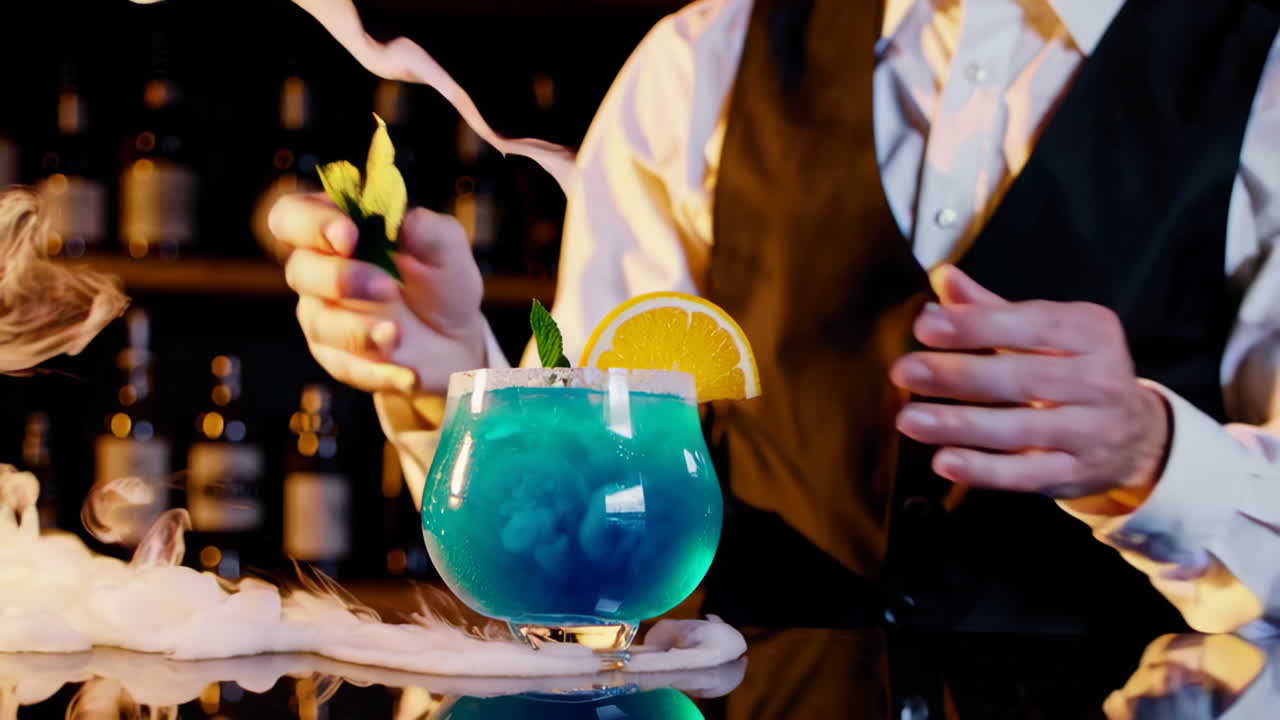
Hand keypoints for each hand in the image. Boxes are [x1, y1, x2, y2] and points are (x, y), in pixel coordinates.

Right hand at [268, 192, 486, 393]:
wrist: (456, 339)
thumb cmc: (441, 280)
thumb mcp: (445, 247)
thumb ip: (425, 228)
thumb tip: (401, 220)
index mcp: (336, 231)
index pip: (293, 216)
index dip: (310, 223)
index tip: (349, 235)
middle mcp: (319, 272)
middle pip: (300, 270)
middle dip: (340, 278)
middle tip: (387, 287)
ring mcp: (324, 318)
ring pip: (321, 323)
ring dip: (358, 329)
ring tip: (399, 333)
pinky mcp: (338, 359)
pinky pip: (348, 366)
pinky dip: (380, 371)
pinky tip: (408, 373)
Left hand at [890, 265, 1170, 499]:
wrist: (1137, 435)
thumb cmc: (1073, 371)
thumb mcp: (1046, 332)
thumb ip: (991, 309)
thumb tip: (943, 277)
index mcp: (1090, 331)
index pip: (1031, 324)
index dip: (977, 325)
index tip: (926, 326)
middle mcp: (1098, 380)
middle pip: (1023, 377)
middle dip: (958, 374)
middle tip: (905, 371)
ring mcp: (1090, 431)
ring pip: (1020, 428)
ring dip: (960, 425)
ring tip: (910, 419)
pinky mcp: (1075, 473)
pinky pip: (1025, 474)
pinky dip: (984, 470)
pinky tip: (944, 461)